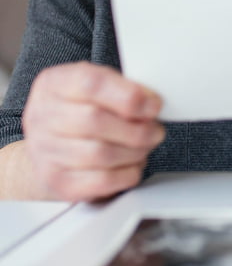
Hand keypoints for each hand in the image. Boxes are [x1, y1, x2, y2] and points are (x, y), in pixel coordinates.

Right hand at [21, 62, 163, 201]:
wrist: (50, 146)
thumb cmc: (81, 111)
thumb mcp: (99, 86)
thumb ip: (124, 88)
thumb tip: (151, 103)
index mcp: (54, 84)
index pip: (91, 84)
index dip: (130, 96)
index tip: (154, 106)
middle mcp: (43, 115)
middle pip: (95, 121)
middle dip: (137, 129)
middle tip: (155, 131)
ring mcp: (45, 151)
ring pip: (101, 153)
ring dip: (135, 151)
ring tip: (144, 147)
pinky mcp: (57, 181)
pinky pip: (101, 180)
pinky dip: (128, 173)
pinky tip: (132, 164)